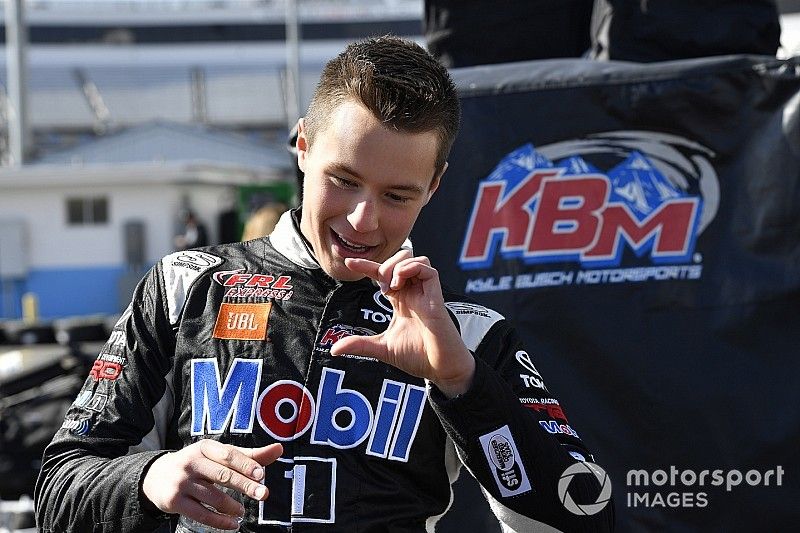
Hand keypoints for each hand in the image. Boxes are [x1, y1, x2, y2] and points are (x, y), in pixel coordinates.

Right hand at [142, 439, 282, 529]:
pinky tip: (233, 524)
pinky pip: (201, 514)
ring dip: (232, 507)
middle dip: (245, 485)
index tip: (262, 474)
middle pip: (222, 475)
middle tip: (263, 494)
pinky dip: (219, 521)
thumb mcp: (219, 455)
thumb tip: (279, 448)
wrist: (156, 476)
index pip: (228, 455)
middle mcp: (192, 462)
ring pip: (213, 497)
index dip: (246, 464)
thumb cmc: (198, 464)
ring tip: (243, 512)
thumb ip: (249, 455)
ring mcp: (182, 482)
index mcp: (205, 447)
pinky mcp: (175, 501)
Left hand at [330, 250, 474, 397]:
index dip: (366, 266)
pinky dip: (411, 269)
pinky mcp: (436, 296)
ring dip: (398, 266)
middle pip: (400, 259)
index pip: (382, 275)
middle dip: (385, 264)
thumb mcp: (382, 348)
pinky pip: (428, 268)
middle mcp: (412, 293)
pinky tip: (401, 285)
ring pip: (414, 258)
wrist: (439, 369)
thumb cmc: (418, 357)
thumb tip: (333, 349)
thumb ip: (359, 345)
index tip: (348, 263)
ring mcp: (425, 293)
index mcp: (400, 300)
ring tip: (392, 286)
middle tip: (381, 285)